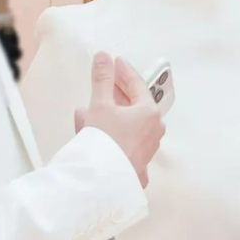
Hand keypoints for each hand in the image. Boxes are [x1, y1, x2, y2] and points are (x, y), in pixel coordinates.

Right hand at [75, 53, 164, 187]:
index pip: (137, 84)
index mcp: (150, 113)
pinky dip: (109, 133)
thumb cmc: (106, 144)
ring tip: (86, 113)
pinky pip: (122, 139)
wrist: (102, 180)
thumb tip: (104, 58)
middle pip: (132, 104)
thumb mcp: (100, 105)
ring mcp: (147, 147)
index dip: (123, 71)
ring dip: (106, 115)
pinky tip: (92, 133)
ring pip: (125, 123)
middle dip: (112, 95)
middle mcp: (153, 130)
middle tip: (103, 83)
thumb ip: (102, 79)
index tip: (115, 62)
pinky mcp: (137, 161)